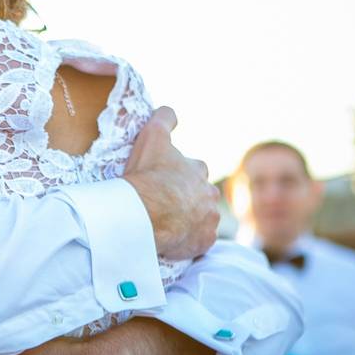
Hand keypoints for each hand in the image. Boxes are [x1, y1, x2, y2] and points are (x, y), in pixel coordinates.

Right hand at [124, 107, 219, 259]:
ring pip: (201, 219)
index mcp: (198, 170)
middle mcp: (209, 194)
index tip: (162, 182)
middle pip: (200, 196)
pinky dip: (188, 240)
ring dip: (188, 220)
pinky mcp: (203, 242)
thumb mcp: (153, 136)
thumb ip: (164, 118)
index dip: (177, 175)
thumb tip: (171, 111)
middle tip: (164, 204)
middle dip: (186, 199)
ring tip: (166, 224)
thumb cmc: (149, 175)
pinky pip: (198, 241)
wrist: (145, 214)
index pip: (193, 170)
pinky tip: (171, 239)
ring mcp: (209, 220)